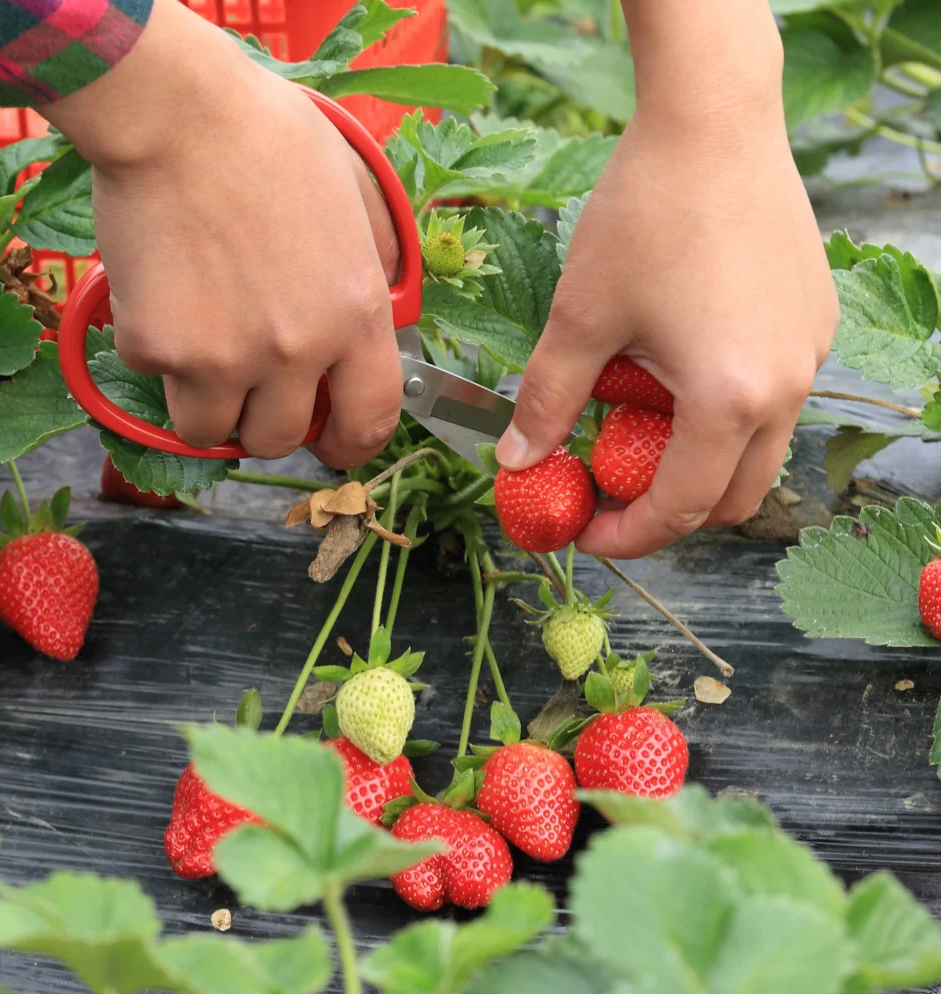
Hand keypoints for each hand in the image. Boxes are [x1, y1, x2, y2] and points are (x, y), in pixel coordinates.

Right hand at [43, 0, 400, 468]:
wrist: (176, 111)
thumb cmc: (268, 140)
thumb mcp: (355, 201)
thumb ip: (370, 270)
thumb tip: (377, 320)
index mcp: (355, 314)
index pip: (371, 420)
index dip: (351, 447)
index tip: (332, 446)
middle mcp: (297, 349)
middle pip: (278, 441)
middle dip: (262, 425)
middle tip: (247, 390)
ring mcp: (225, 355)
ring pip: (209, 432)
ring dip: (204, 405)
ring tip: (199, 349)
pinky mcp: (160, 346)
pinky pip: (156, 379)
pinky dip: (155, 352)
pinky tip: (162, 294)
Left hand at [496, 4, 837, 558]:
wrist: (713, 123)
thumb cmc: (645, 215)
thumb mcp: (580, 319)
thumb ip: (547, 400)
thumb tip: (516, 458)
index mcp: (731, 400)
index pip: (679, 507)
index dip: (626, 535)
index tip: (584, 529)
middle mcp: (787, 388)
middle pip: (732, 497)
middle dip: (669, 511)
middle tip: (611, 494)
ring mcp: (810, 354)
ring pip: (758, 450)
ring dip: (698, 462)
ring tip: (637, 427)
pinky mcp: (814, 322)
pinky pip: (773, 397)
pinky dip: (726, 413)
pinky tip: (678, 372)